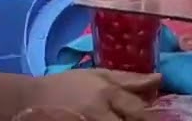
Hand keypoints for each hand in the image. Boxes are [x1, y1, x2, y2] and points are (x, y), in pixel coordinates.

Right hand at [23, 69, 160, 119]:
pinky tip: (110, 119)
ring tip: (118, 116)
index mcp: (106, 92)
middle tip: (138, 117)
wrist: (32, 100)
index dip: (150, 117)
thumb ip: (128, 79)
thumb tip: (159, 78)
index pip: (137, 110)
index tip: (154, 118)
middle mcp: (99, 112)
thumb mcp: (97, 75)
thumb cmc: (67, 84)